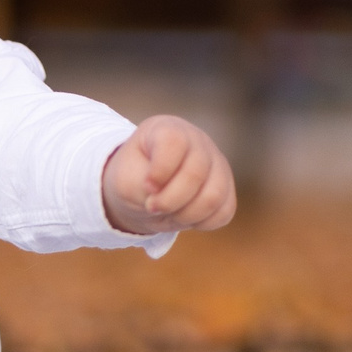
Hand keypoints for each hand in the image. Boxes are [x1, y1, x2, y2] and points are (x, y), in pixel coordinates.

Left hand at [102, 115, 234, 234]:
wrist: (143, 189)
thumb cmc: (133, 177)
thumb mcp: (124, 179)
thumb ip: (142, 186)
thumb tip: (167, 202)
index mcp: (168, 129)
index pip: (175, 142)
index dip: (160, 170)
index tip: (147, 187)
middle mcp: (198, 142)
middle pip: (195, 174)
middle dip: (169, 201)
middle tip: (152, 207)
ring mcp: (217, 164)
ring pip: (214, 196)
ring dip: (186, 215)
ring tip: (168, 213)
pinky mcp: (227, 189)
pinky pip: (224, 212)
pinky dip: (201, 222)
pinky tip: (184, 216)